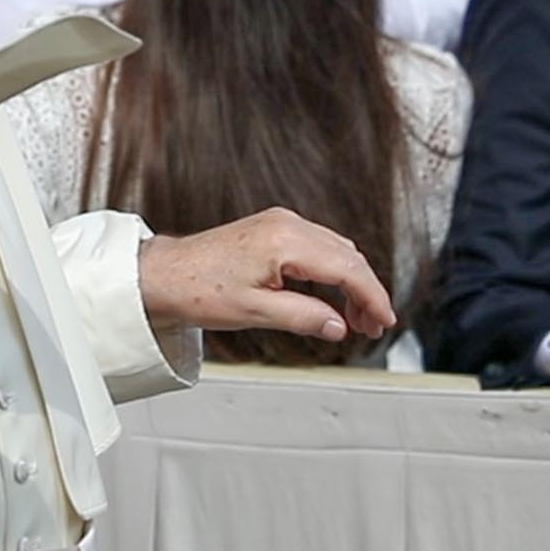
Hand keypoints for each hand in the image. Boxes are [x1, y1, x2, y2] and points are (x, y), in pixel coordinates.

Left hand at [136, 208, 394, 343]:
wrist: (164, 275)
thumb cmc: (198, 289)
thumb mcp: (255, 312)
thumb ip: (304, 318)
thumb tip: (339, 327)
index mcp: (284, 241)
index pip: (346, 268)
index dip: (372, 297)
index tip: (385, 321)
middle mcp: (286, 224)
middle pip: (347, 256)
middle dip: (366, 292)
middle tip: (373, 327)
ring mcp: (279, 223)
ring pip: (335, 250)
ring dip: (351, 283)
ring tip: (355, 319)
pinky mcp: (272, 229)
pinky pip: (317, 247)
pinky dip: (332, 272)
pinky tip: (332, 298)